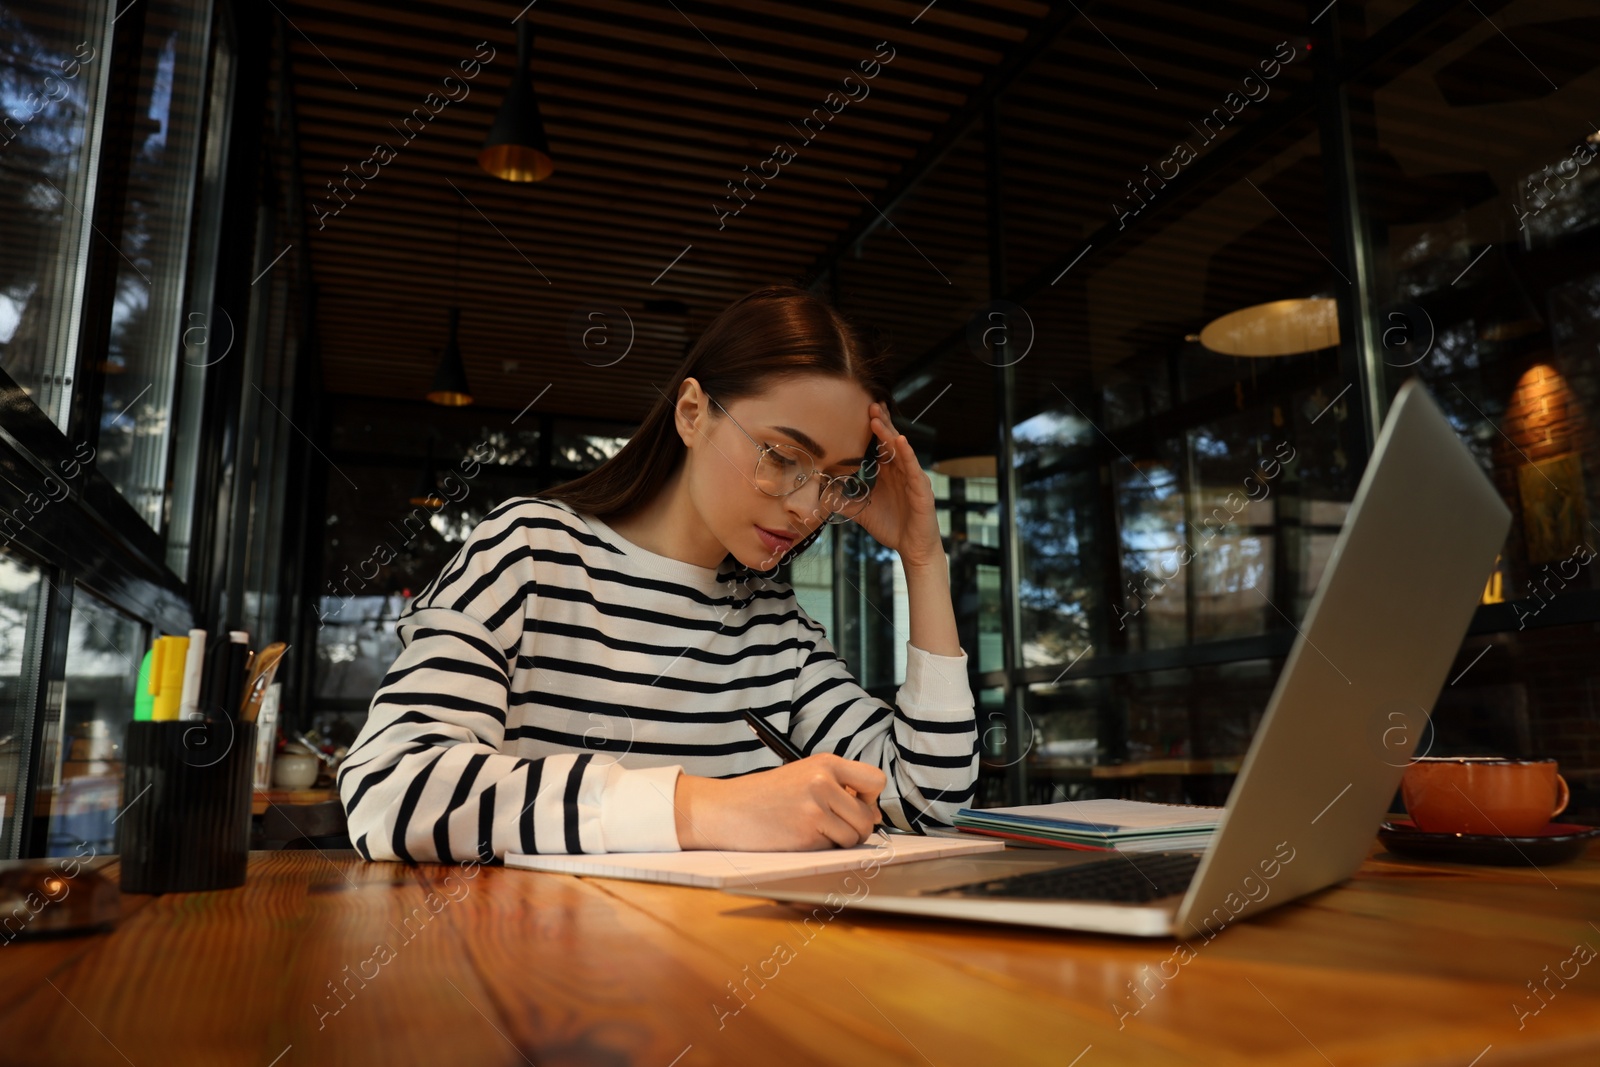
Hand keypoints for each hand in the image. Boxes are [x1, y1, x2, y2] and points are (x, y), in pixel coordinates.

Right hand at [674, 754, 886, 850]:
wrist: (727, 810)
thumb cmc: (765, 796)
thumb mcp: (803, 776)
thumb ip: (839, 788)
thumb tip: (875, 815)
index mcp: (825, 763)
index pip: (875, 780)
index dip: (871, 797)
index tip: (856, 803)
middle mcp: (824, 782)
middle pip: (868, 816)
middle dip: (856, 827)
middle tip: (833, 826)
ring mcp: (816, 809)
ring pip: (854, 836)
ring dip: (839, 841)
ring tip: (812, 830)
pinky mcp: (807, 835)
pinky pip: (833, 849)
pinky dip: (822, 849)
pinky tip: (799, 837)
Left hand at [849, 402, 944, 569]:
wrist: (912, 548)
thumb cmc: (891, 526)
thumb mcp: (861, 511)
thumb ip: (844, 500)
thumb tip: (820, 494)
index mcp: (889, 473)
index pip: (880, 445)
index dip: (872, 429)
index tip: (861, 411)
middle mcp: (901, 471)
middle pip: (890, 441)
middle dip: (880, 423)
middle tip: (870, 404)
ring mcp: (912, 478)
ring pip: (900, 451)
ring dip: (889, 434)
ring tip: (878, 418)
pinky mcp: (921, 490)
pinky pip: (914, 468)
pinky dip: (908, 454)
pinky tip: (901, 441)